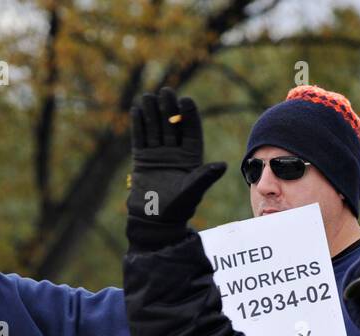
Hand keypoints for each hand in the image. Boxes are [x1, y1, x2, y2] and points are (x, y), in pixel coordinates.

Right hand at [126, 87, 225, 247]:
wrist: (155, 220)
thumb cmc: (178, 208)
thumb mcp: (193, 190)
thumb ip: (205, 176)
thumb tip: (223, 165)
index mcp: (191, 157)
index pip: (190, 131)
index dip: (188, 116)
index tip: (186, 101)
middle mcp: (175, 152)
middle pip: (172, 125)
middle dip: (169, 108)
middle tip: (166, 91)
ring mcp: (158, 154)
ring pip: (155, 128)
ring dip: (152, 112)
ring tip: (148, 96)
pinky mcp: (143, 158)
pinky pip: (140, 137)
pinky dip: (138, 124)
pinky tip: (137, 109)